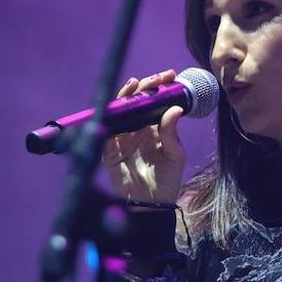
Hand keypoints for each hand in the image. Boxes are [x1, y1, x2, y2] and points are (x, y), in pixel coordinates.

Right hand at [101, 69, 186, 204]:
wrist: (150, 205)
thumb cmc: (166, 180)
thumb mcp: (174, 155)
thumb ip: (172, 134)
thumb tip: (175, 109)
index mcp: (155, 128)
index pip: (155, 101)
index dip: (160, 87)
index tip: (170, 75)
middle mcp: (137, 129)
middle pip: (137, 101)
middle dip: (145, 86)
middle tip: (156, 78)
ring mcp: (122, 137)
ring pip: (120, 110)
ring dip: (126, 96)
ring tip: (134, 85)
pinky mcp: (108, 149)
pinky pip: (106, 130)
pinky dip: (108, 117)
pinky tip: (115, 106)